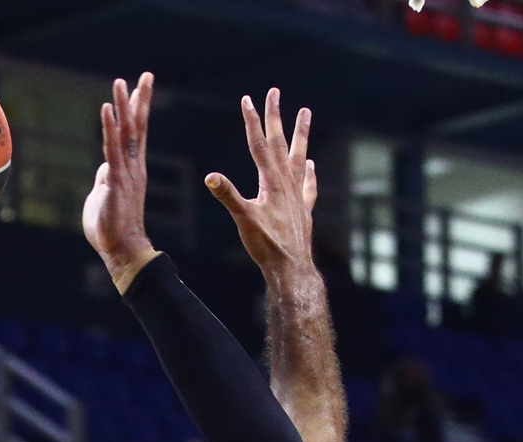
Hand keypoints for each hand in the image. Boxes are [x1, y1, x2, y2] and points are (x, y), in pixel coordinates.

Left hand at [82, 72, 160, 292]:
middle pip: (138, 126)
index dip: (139, 110)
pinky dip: (109, 127)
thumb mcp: (104, 198)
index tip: (141, 88)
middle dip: (140, 100)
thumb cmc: (111, 229)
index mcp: (132, 170)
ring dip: (122, 106)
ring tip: (121, 82)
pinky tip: (107, 109)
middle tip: (146, 75)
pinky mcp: (116, 180)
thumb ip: (105, 180)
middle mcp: (133, 167)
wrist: (122, 250)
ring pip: (126, 132)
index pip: (137, 134)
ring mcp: (126, 172)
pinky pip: (112, 148)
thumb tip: (104, 169)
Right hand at [205, 89, 318, 277]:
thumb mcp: (244, 219)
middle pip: (280, 142)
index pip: (259, 144)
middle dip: (275, 116)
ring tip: (305, 112)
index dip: (252, 121)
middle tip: (274, 92)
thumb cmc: (266, 245)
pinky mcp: (304, 208)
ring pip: (299, 155)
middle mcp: (287, 182)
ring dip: (300, 133)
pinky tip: (311, 164)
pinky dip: (309, 171)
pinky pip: (308, 183)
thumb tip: (211, 176)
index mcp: (271, 181)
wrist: (292, 268)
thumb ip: (228, 196)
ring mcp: (297, 194)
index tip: (248, 99)